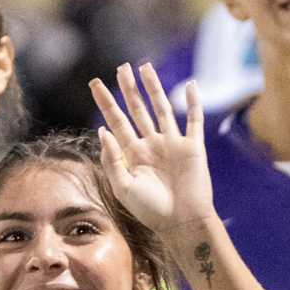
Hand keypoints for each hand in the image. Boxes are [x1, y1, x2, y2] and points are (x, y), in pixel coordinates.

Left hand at [91, 64, 214, 235]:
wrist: (181, 222)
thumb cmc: (150, 210)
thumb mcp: (122, 187)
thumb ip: (112, 158)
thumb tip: (103, 130)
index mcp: (132, 154)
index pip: (116, 121)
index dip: (106, 103)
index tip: (95, 84)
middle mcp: (151, 145)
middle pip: (137, 110)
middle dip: (128, 89)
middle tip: (121, 68)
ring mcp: (172, 144)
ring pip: (161, 108)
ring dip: (154, 88)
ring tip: (145, 67)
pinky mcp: (192, 147)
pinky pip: (193, 120)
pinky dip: (193, 103)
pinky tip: (191, 86)